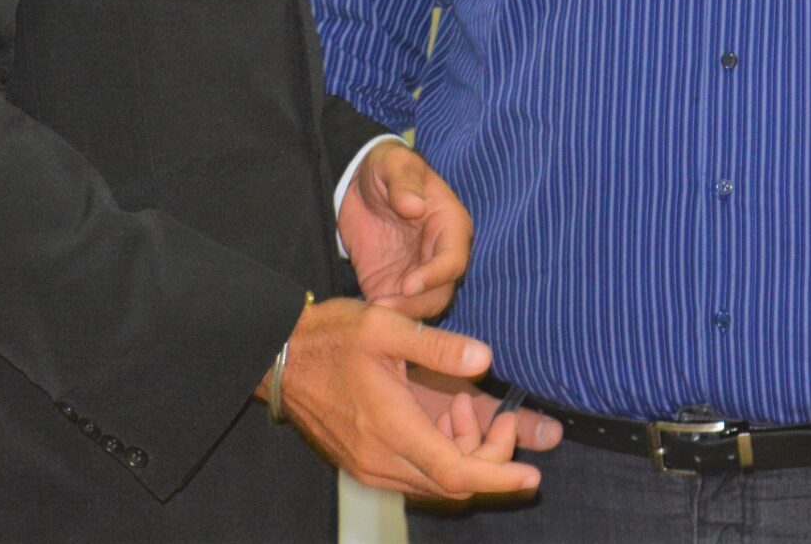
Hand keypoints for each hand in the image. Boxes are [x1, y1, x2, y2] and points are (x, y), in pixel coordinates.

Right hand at [270, 298, 539, 500]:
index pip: (455, 472)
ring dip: (464, 454)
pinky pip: (417, 476)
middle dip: (490, 457)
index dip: (499, 476)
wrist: (278, 358)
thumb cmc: (330, 338)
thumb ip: (436, 346)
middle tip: (502, 416)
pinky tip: (441, 414)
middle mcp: (381, 459)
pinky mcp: (364, 464)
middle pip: (453, 484)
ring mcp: (370, 466)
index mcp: (391, 427)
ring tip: (462, 405)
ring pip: (436, 483)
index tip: (532, 475)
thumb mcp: (385, 326)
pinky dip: (441, 453)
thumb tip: (484, 358)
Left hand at [342, 143, 470, 317]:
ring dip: (399, 316)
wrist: (360, 183)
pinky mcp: (393, 286)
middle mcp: (439, 255)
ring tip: (370, 315)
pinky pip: (395, 309)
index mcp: (450, 226)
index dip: (435, 275)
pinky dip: (382, 317)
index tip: (408, 285)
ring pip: (421, 308)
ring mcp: (417, 273)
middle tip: (383, 310)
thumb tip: (415, 207)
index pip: (453, 259)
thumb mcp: (393, 163)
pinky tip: (361, 316)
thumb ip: (404, 181)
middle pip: (440, 293)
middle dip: (415, 306)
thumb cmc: (386, 167)